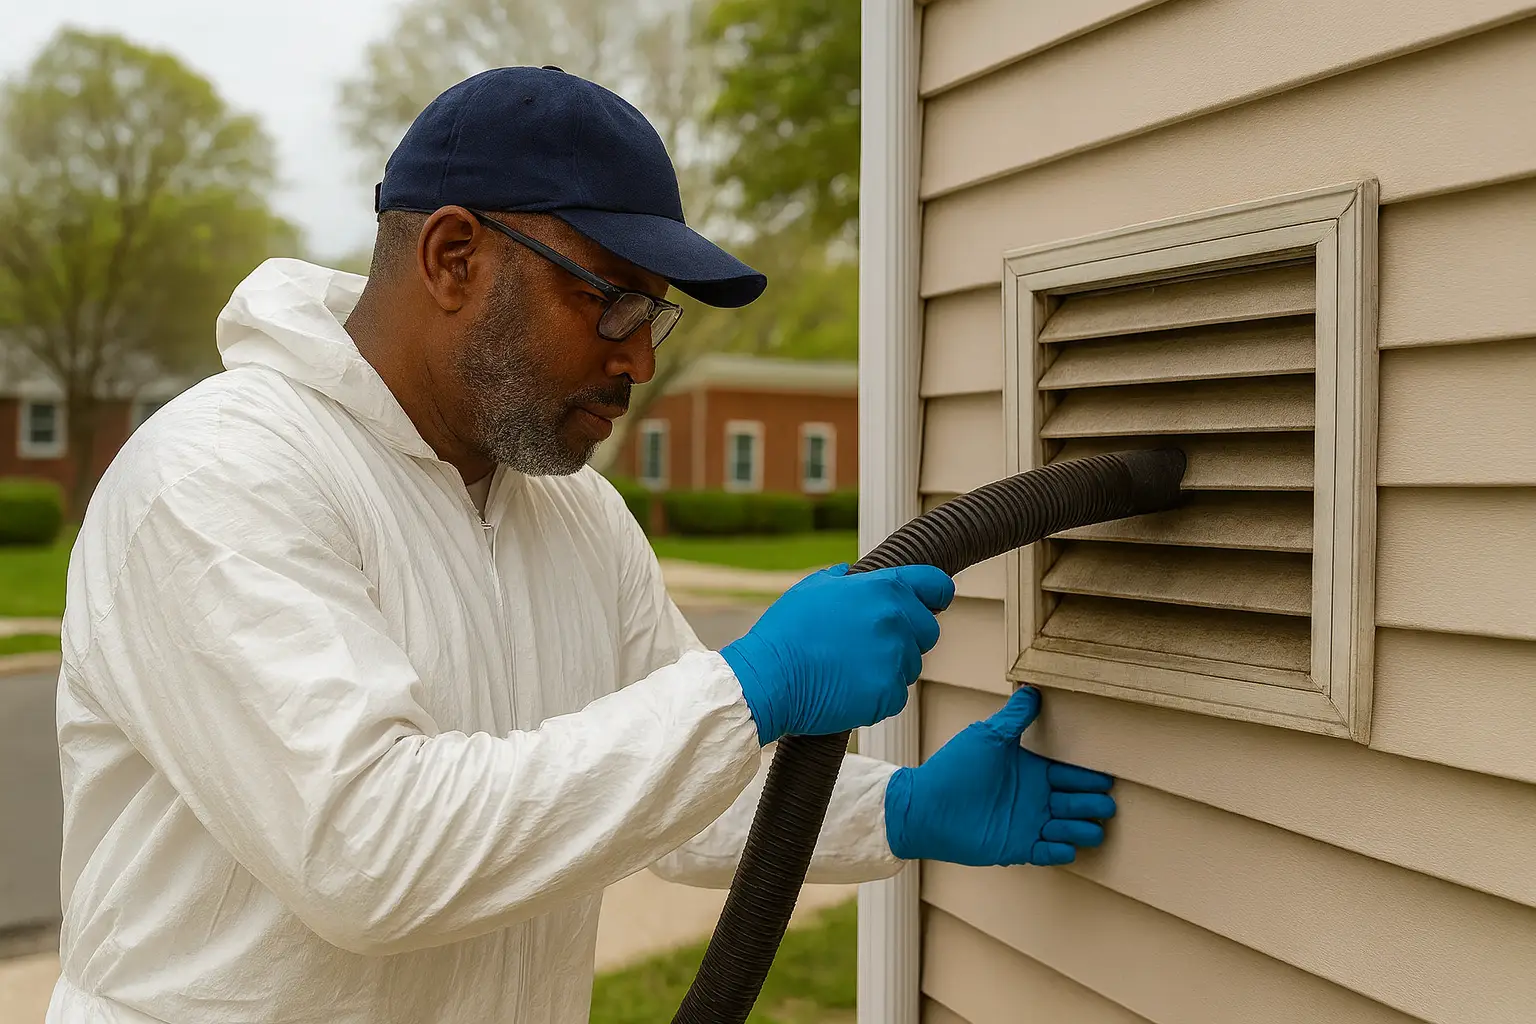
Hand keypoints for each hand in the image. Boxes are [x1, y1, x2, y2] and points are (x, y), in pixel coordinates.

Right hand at [721, 563, 954, 745]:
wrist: (768, 678)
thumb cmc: (785, 632)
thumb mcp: (811, 589)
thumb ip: (840, 579)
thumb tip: (848, 574)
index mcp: (883, 588)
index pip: (937, 585)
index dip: (935, 596)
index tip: (932, 605)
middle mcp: (896, 620)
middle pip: (928, 632)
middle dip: (907, 639)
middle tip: (868, 648)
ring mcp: (895, 658)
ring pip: (910, 667)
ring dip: (888, 669)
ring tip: (848, 670)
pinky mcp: (888, 694)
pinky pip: (895, 697)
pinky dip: (877, 698)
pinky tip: (846, 690)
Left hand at [884, 686, 1114, 865]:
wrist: (925, 806)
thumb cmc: (954, 767)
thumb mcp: (987, 736)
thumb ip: (1013, 718)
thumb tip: (1033, 690)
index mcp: (1029, 770)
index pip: (1066, 774)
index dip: (1086, 777)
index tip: (1108, 778)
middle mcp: (1032, 798)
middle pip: (1071, 801)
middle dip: (1091, 803)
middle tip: (1109, 804)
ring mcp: (1025, 824)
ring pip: (1064, 828)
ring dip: (1079, 829)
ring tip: (1096, 829)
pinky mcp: (1015, 848)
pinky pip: (1044, 852)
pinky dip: (1058, 851)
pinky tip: (1069, 848)